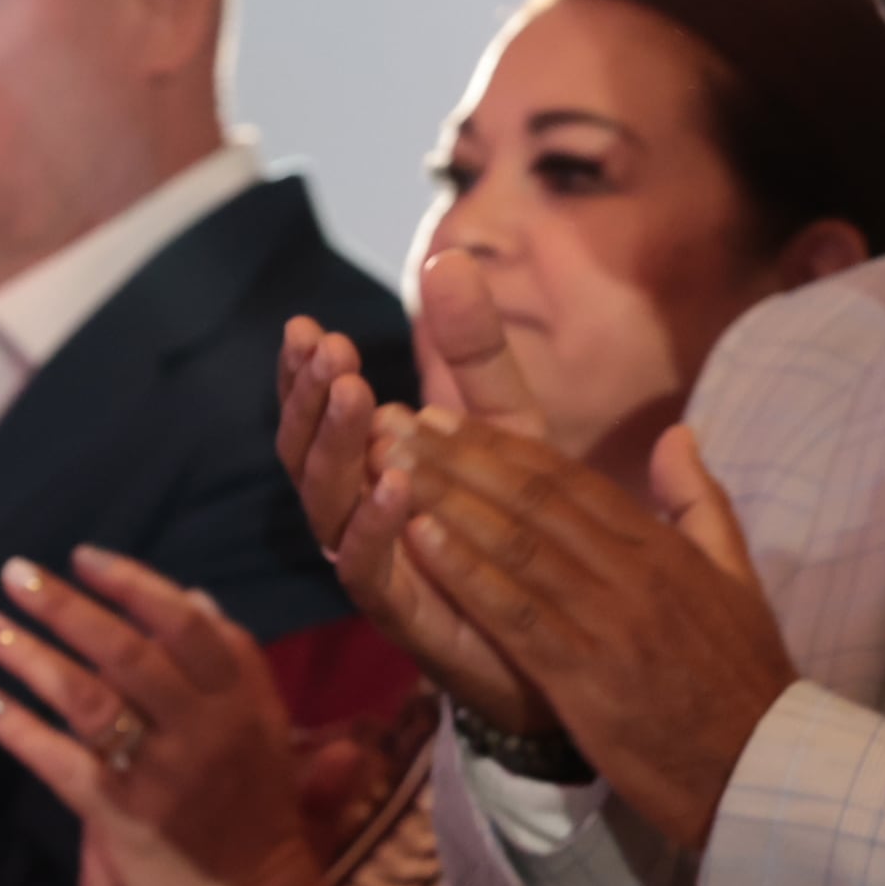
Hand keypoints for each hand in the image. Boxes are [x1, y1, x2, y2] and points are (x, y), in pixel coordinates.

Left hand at [0, 548, 319, 885]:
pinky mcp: (123, 817)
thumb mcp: (263, 727)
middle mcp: (207, 727)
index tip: (86, 557)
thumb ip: (232, 665)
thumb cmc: (257, 811)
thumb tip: (195, 598)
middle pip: (129, 651)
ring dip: (31, 657)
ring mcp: (164, 772)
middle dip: (67, 607)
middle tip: (16, 574)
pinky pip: (61, 763)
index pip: (189, 624)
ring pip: (89, 698)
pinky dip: (19, 730)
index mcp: (245, 699)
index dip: (135, 585)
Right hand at [282, 260, 554, 734]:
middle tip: (328, 351)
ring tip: (356, 394)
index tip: (305, 326)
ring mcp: (378, 570)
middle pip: (304, 457)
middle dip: (309, 402)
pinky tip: (394, 482)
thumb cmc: (533, 524)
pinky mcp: (408, 618)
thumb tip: (447, 254)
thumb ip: (476, 350)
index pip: (317, 417)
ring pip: (325, 508)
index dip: (303, 375)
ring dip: (336, 448)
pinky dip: (374, 526)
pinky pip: (370, 574)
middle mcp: (359, 519)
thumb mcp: (508, 422)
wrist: (581, 631)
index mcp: (373, 471)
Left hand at [393, 415, 792, 850]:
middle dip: (458, 459)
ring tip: (390, 467)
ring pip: (516, 546)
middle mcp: (633, 572)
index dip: (500, 446)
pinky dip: (465, 573)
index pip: (569, 480)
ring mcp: (608, 622)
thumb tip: (678, 434)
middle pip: (532, 500)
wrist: (761, 765)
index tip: (445, 418)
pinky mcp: (585, 676)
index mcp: (663, 548)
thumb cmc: (744, 677)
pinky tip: (419, 541)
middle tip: (395, 425)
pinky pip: (515, 614)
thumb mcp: (736, 575)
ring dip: (447, 502)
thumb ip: (700, 502)